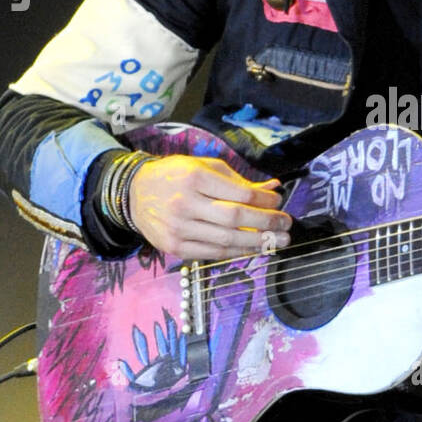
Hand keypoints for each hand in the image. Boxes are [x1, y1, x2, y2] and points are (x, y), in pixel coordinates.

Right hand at [128, 154, 291, 259]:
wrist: (134, 194)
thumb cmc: (174, 176)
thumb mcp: (204, 167)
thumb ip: (238, 179)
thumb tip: (272, 188)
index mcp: (195, 179)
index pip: (240, 194)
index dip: (265, 200)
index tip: (279, 201)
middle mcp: (185, 204)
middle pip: (236, 218)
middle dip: (267, 224)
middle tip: (286, 225)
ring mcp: (179, 229)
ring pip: (226, 240)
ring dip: (257, 243)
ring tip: (278, 241)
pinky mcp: (175, 247)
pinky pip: (213, 254)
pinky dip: (236, 253)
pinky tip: (253, 249)